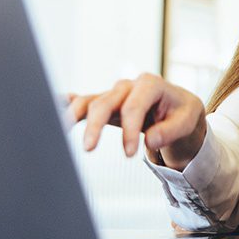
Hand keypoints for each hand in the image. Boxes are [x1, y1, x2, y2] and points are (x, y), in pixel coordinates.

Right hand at [66, 73, 206, 169]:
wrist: (178, 108)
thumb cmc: (182, 113)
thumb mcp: (188, 121)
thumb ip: (171, 131)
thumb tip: (151, 140)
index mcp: (150, 84)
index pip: (134, 106)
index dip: (130, 130)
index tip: (129, 154)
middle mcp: (128, 86)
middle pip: (105, 102)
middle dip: (95, 125)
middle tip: (88, 150)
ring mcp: (113, 94)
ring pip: (89, 102)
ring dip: (73, 116)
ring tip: (58, 131)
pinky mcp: (104, 104)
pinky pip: (82, 102)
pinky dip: (66, 104)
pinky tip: (50, 106)